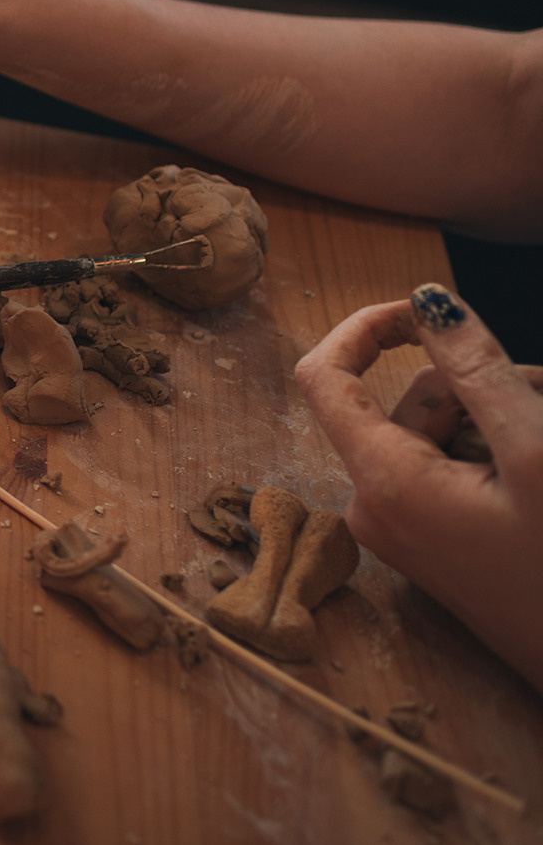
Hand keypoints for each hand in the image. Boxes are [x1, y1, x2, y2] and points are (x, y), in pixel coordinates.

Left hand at [294, 284, 542, 690]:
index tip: (425, 308)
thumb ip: (478, 371)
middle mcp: (377, 505)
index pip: (323, 376)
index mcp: (381, 481)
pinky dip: (502, 450)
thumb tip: (428, 299)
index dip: (365, 327)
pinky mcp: (439, 545)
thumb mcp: (534, 456)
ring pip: (445, 433)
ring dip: (503, 414)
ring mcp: (407, 529)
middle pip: (410, 402)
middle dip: (482, 382)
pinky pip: (457, 470)